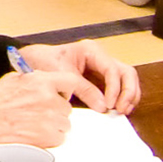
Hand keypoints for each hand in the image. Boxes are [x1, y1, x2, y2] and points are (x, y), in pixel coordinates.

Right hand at [0, 72, 77, 146]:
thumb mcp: (14, 79)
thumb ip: (35, 79)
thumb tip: (47, 81)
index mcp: (41, 81)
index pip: (71, 81)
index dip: (67, 88)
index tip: (63, 93)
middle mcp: (49, 99)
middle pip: (66, 106)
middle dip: (56, 109)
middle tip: (39, 110)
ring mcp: (51, 119)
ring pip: (64, 122)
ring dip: (53, 123)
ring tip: (34, 121)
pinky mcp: (50, 136)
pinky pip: (59, 136)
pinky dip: (50, 136)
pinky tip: (34, 131)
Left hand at [19, 41, 139, 114]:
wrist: (33, 61)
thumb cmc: (45, 61)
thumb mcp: (62, 74)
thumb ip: (83, 89)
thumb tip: (103, 106)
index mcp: (91, 50)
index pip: (112, 69)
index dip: (115, 88)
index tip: (110, 104)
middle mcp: (101, 57)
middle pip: (126, 72)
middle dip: (128, 91)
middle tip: (122, 109)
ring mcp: (103, 67)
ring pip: (126, 79)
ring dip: (129, 96)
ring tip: (123, 111)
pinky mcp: (101, 78)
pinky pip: (120, 87)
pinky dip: (122, 98)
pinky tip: (119, 109)